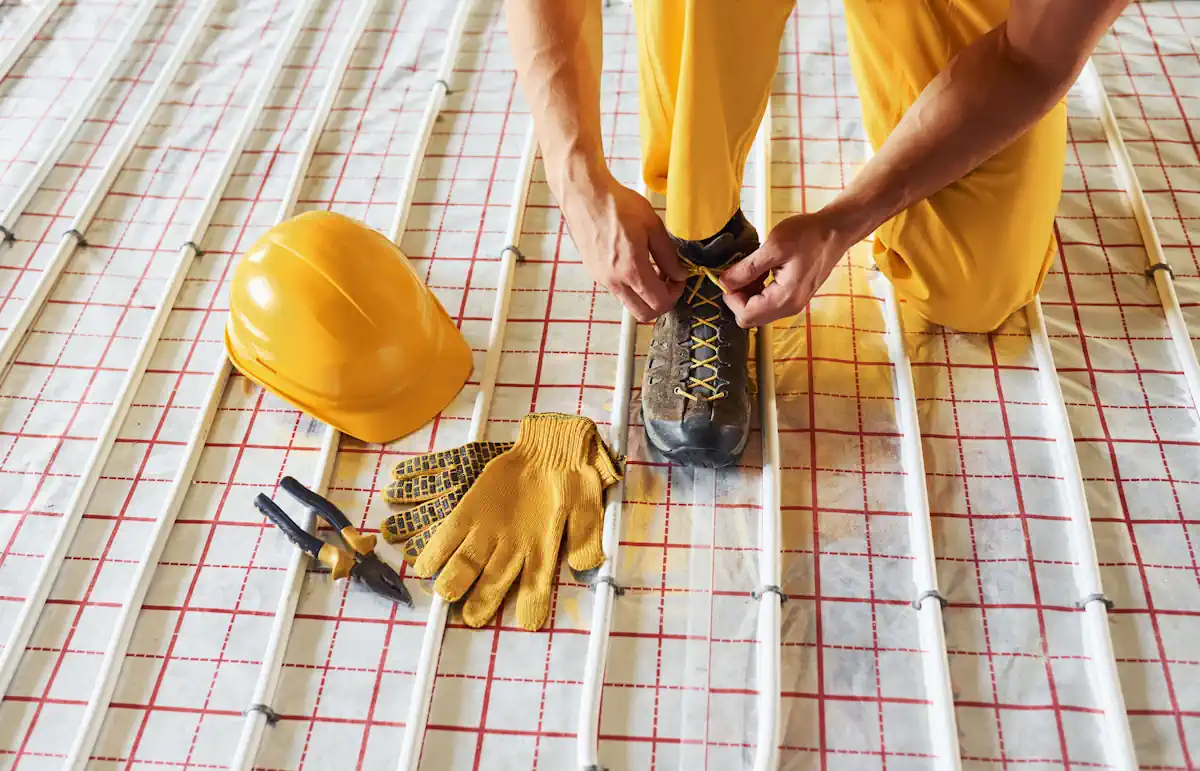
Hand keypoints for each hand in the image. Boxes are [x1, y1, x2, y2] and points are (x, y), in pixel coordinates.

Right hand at [559, 173, 685, 321]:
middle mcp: (614, 281)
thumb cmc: (617, 205)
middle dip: (661, 302)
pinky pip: (617, 290)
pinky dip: (631, 285)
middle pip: (643, 313)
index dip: (676, 294)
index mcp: (631, 271)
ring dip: (645, 294)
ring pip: (629, 303)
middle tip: (668, 281)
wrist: (585, 195)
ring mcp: (602, 279)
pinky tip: (635, 262)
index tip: (679, 278)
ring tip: (652, 268)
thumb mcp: (653, 226)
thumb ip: (669, 255)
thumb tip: (679, 274)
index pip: (659, 303)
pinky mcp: (594, 272)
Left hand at [720, 209, 854, 327]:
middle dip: (738, 297)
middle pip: (750, 318)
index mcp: (784, 299)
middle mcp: (789, 308)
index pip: (745, 314)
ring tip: (752, 269)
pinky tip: (762, 271)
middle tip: (739, 273)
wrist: (835, 231)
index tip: (729, 276)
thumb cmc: (809, 235)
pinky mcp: (794, 297)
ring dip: (748, 293)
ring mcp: (793, 304)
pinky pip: (769, 303)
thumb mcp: (773, 247)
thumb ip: (747, 269)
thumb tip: (724, 283)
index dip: (731, 297)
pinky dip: (759, 290)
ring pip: (758, 311)